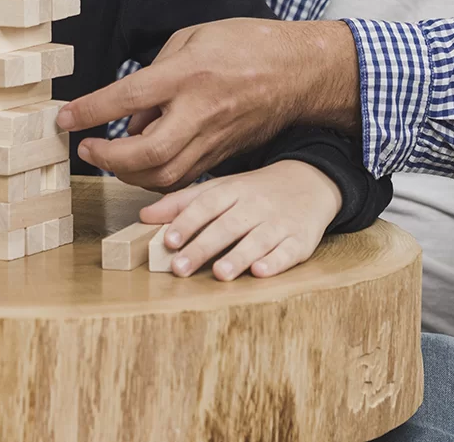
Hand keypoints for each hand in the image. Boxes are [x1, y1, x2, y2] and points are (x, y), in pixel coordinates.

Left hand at [57, 19, 359, 190]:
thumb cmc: (244, 43)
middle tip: (86, 148)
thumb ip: (156, 73)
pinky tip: (140, 165)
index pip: (128, 97)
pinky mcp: (225, 155)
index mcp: (188, 74)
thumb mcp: (192, 37)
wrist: (298, 70)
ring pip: (165, 175)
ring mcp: (215, 138)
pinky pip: (184, 177)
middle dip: (108, 157)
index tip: (63, 118)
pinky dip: (155, 178)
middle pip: (147, 153)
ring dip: (128, 174)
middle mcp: (200, 111)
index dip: (90, 111)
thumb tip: (132, 116)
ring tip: (108, 158)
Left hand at [142, 160, 342, 279]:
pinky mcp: (300, 240)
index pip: (206, 205)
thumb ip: (182, 203)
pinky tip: (261, 271)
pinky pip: (288, 251)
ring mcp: (279, 223)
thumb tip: (144, 217)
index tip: (168, 240)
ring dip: (238, 256)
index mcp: (232, 191)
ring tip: (220, 273)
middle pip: (227, 226)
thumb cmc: (253, 192)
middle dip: (203, 246)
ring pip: (258, 239)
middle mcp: (254, 205)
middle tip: (180, 268)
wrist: (309, 181)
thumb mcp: (219, 189)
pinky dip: (275, 261)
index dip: (186, 222)